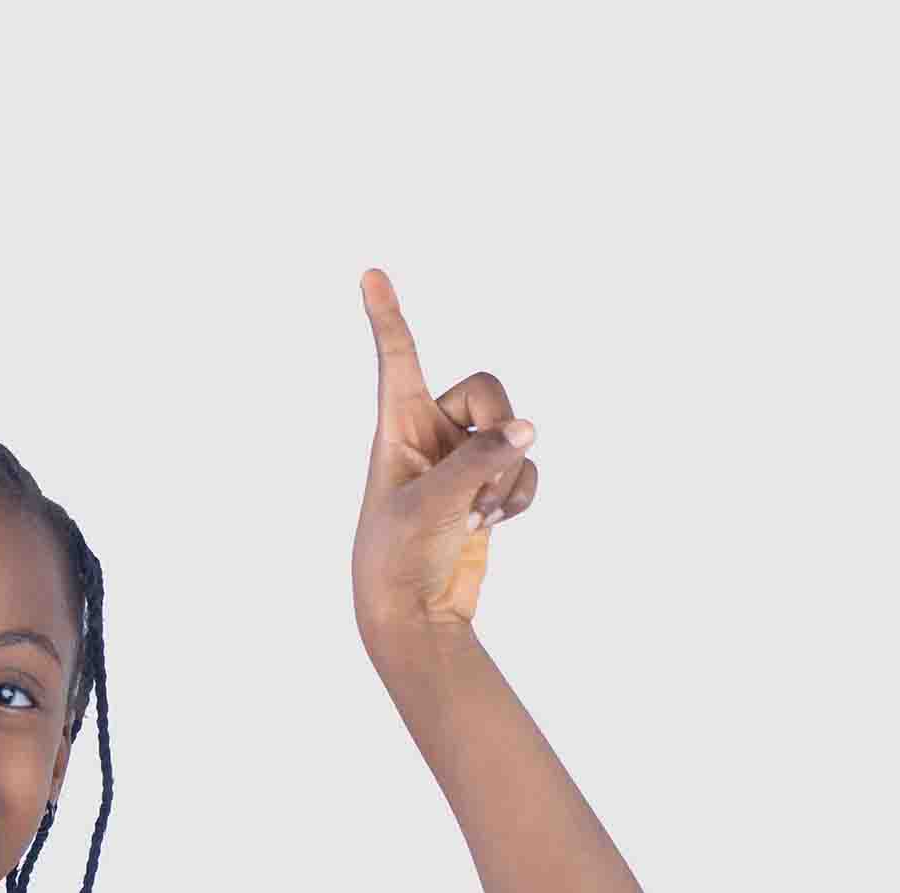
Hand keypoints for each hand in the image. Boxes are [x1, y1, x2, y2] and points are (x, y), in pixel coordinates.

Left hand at [351, 268, 541, 632]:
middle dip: (500, 432)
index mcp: (396, 427)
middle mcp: (429, 434)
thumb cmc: (398, 557)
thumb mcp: (432, 504)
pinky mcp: (486, 486)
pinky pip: (526, 469)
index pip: (396, 360)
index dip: (387, 316)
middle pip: (490, 391)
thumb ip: (480, 460)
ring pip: (515, 434)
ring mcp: (462, 459)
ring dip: (509, 477)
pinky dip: (520, 496)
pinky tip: (492, 524)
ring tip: (475, 517)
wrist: (413, 613)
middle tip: (478, 483)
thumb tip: (529, 429)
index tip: (369, 273)